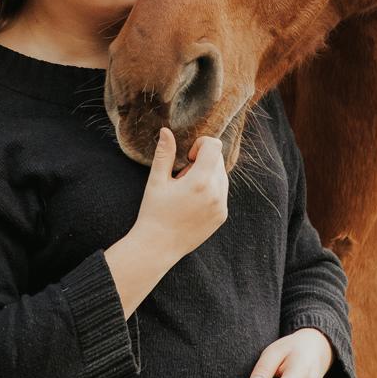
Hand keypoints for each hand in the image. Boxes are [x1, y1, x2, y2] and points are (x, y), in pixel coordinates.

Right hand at [132, 126, 229, 261]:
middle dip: (202, 161)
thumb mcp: (156, 181)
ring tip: (187, 191)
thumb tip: (166, 131)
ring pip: (222, 175)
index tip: (188, 157)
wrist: (158, 247)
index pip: (214, 146)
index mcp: (200, 181)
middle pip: (218, 159)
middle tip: (183, 178)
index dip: (201, 145)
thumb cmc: (154, 212)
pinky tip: (192, 203)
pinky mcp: (222, 216)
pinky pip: (222, 192)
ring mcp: (221, 206)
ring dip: (208, 175)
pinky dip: (211, 190)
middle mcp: (216, 193)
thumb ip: (165, 154)